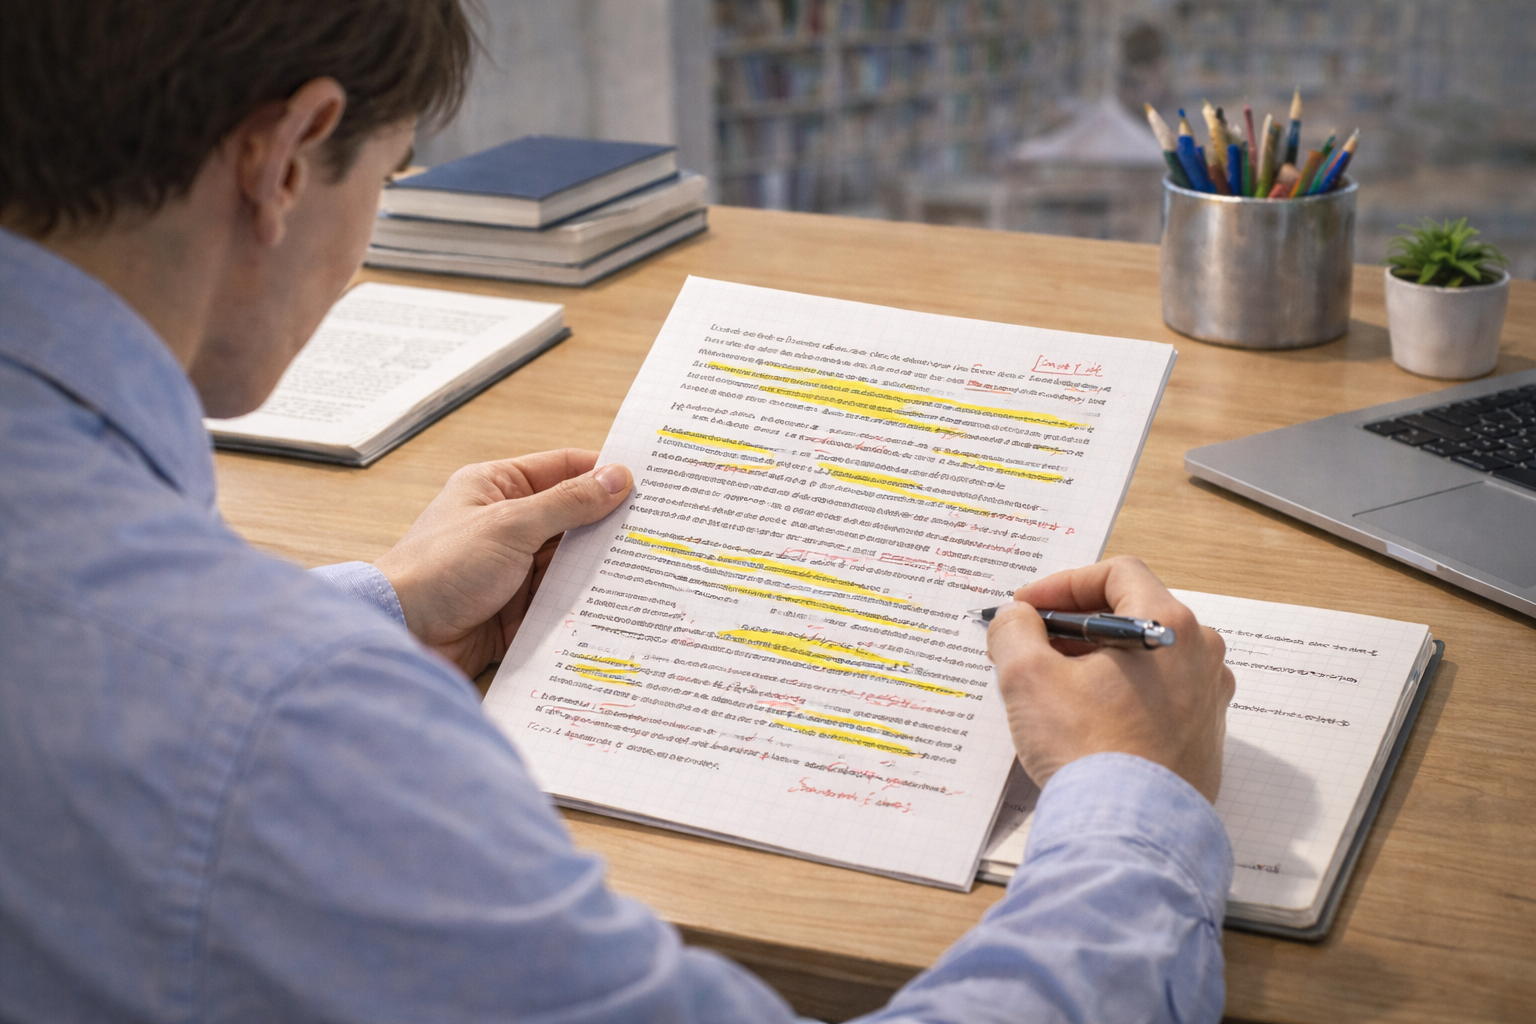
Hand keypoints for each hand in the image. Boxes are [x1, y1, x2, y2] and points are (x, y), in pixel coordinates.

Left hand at [374, 449, 631, 677]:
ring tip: (649, 569)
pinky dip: (585, 603)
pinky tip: (618, 605)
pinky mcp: (517, 609)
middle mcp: (507, 525)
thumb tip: (617, 478)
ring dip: (600, 568)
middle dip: (610, 526)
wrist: (401, 635)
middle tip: (660, 530)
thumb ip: (567, 503)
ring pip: (570, 562)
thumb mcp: (509, 526)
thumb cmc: (438, 569)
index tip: (649, 484)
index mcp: (497, 488)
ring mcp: (513, 569)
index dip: (604, 474)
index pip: (563, 469)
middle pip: (572, 518)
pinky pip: (561, 601)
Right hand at [986, 556, 1234, 802]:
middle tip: (1031, 644)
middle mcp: (1201, 656)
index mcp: (1170, 626)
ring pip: (1143, 657)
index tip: (1027, 609)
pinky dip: (1116, 692)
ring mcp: (1207, 699)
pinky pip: (1155, 696)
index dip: (1063, 584)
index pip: (1117, 574)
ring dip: (1094, 659)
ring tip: (1050, 684)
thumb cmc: (1089, 751)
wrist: (1127, 832)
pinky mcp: (1201, 738)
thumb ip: (1015, 631)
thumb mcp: (1028, 677)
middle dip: (1073, 624)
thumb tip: (1017, 619)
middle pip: (1131, 614)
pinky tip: (1081, 718)